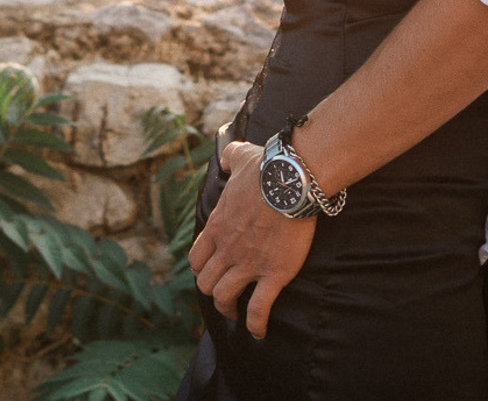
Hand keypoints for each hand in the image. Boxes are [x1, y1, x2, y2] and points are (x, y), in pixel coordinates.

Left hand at [187, 139, 316, 337]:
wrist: (291, 178)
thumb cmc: (267, 166)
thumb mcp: (240, 155)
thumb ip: (229, 157)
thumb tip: (226, 156)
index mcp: (218, 226)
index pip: (196, 258)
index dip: (201, 269)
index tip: (211, 272)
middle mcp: (227, 248)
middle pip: (205, 283)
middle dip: (213, 292)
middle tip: (225, 297)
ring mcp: (248, 263)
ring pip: (224, 297)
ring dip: (229, 310)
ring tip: (238, 315)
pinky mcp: (273, 273)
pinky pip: (257, 308)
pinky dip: (255, 325)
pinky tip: (259, 332)